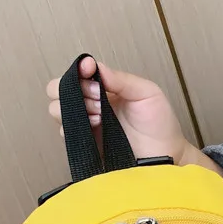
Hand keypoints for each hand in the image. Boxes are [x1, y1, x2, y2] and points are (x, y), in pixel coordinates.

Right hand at [46, 57, 222, 179]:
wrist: (165, 157)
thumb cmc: (160, 125)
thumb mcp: (146, 92)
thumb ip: (121, 79)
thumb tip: (96, 67)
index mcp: (106, 88)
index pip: (78, 73)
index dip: (79, 69)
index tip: (89, 70)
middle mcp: (93, 105)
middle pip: (58, 89)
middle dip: (73, 89)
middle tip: (96, 97)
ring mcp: (87, 125)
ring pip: (57, 110)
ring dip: (73, 107)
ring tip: (99, 114)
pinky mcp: (86, 144)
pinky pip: (66, 132)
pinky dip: (74, 126)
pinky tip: (95, 126)